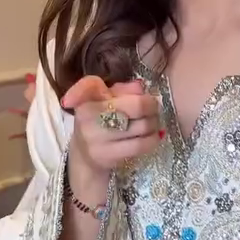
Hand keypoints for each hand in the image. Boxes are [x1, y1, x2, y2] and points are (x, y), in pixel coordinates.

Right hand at [61, 75, 163, 193]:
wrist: (85, 155)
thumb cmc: (98, 121)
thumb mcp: (103, 99)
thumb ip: (122, 89)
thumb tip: (140, 87)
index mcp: (86, 100)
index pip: (90, 84)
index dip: (103, 85)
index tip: (127, 91)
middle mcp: (89, 117)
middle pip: (136, 106)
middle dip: (152, 106)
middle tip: (153, 108)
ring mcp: (98, 138)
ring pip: (143, 126)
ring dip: (154, 123)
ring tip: (152, 122)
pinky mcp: (108, 155)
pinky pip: (141, 145)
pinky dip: (153, 139)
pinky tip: (152, 136)